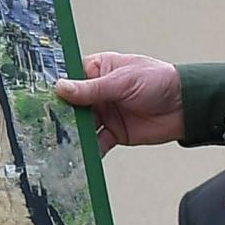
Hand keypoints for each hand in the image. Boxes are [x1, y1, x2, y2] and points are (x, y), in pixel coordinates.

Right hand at [53, 52, 184, 150]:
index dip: (55, 88)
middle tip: (43, 124)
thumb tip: (60, 87)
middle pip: (71, 104)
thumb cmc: (158, 81)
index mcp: (98, 70)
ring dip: (72, 134)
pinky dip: (89, 149)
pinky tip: (80, 155)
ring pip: (81, 125)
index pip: (69, 78)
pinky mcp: (114, 133)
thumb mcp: (122, 81)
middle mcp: (98, 92)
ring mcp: (105, 113)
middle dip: (60, 115)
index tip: (37, 97)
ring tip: (58, 142)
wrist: (187, 106)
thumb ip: (91, 88)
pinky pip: (96, 142)